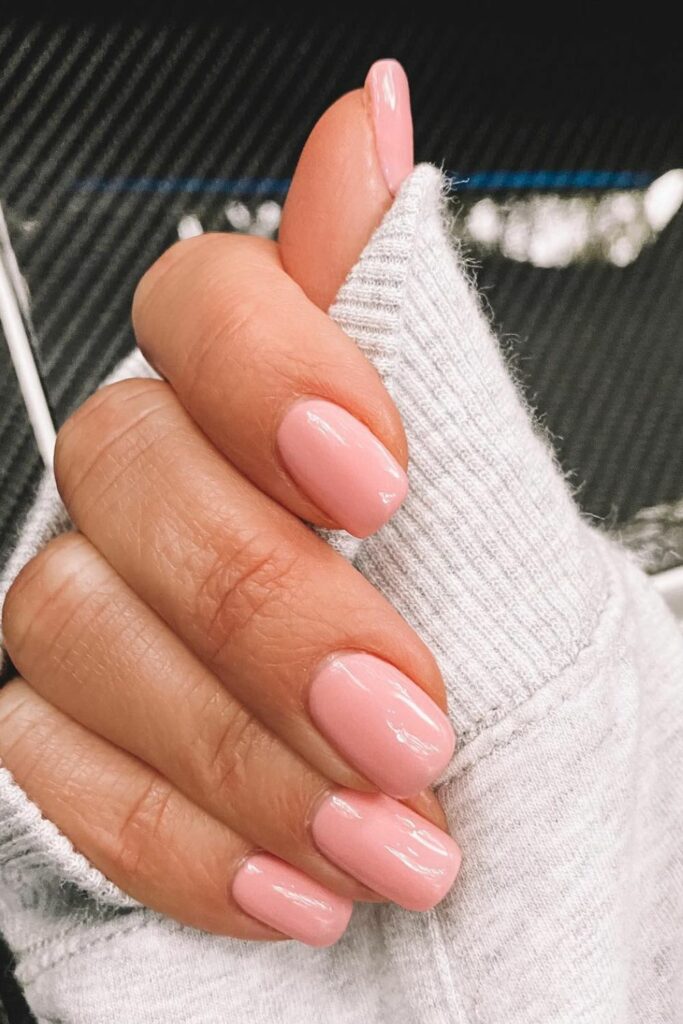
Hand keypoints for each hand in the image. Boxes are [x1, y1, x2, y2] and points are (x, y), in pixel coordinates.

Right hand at [0, 62, 458, 947]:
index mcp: (271, 408)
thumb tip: (374, 125)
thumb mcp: (493, 502)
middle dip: (268, 607)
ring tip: (380, 836)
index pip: (199, 303)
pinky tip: (292, 885)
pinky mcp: (59, 739)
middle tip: (403, 719)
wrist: (497, 817)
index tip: (374, 470)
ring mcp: (95, 612)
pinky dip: (179, 840)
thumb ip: (408, 323)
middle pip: (130, 474)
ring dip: (238, 748)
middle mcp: (167, 492)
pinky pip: (53, 774)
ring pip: (74, 628)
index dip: (268, 367)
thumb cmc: (504, 656)